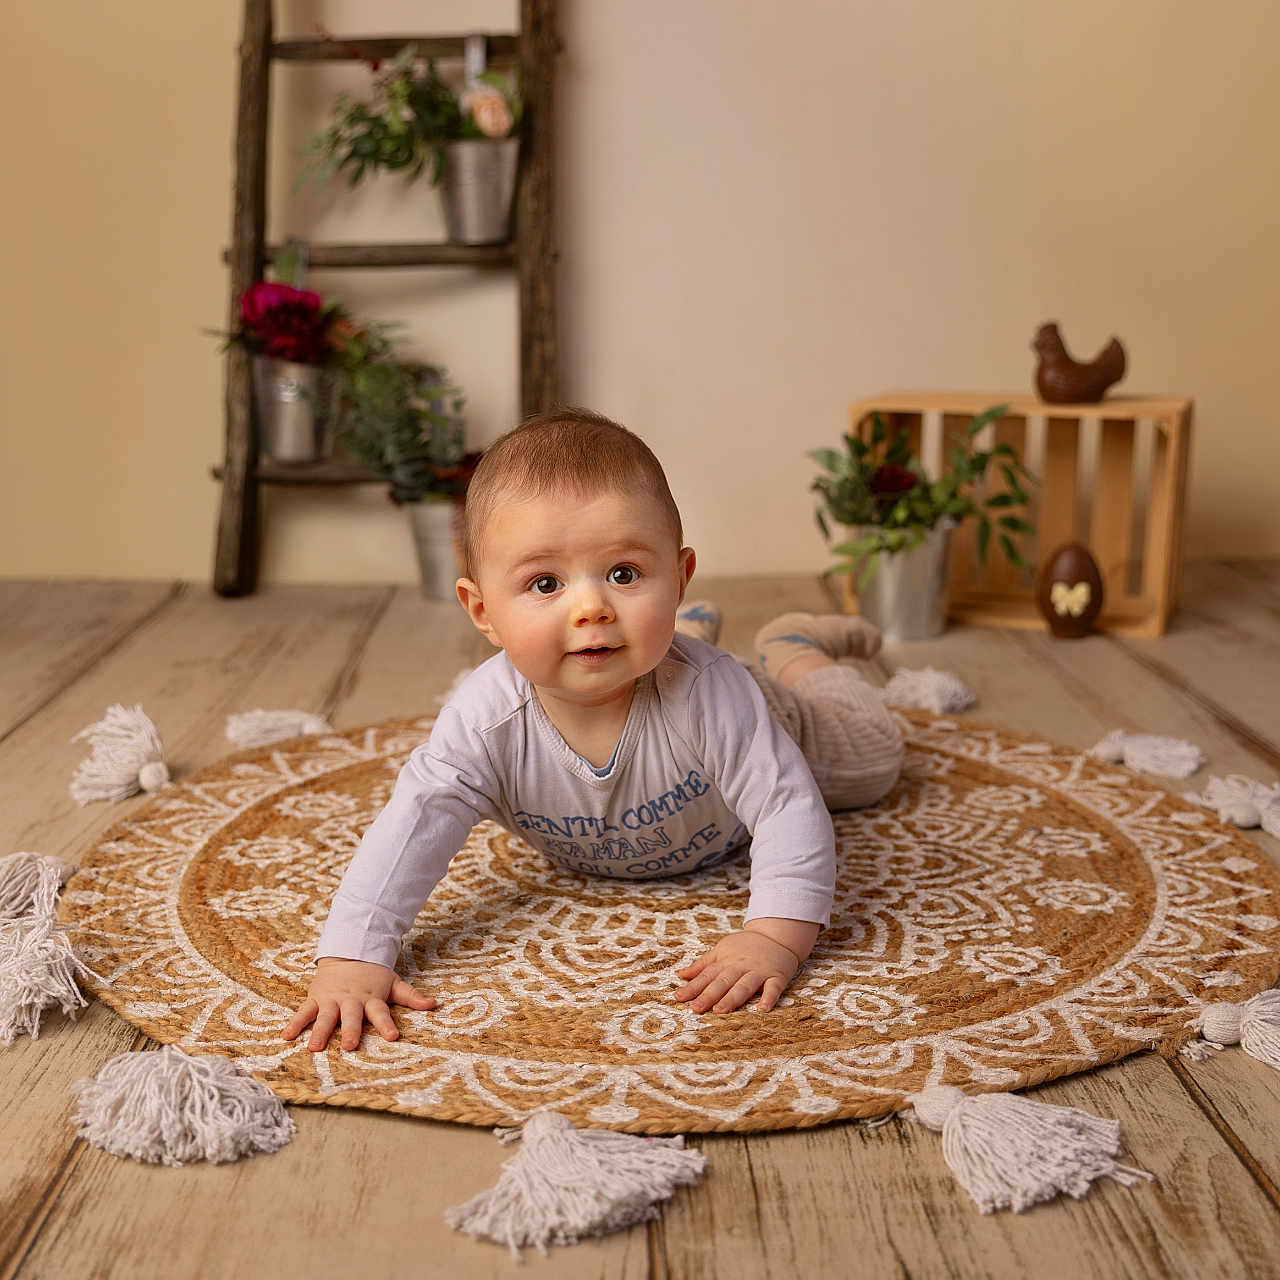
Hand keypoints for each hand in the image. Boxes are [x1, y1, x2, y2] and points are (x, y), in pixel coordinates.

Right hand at [281, 957, 436, 1051]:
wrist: (348, 953)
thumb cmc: (373, 976)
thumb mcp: (394, 983)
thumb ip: (412, 997)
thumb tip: (435, 1005)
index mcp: (371, 998)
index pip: (381, 1013)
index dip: (387, 1024)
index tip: (393, 1037)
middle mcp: (351, 1000)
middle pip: (352, 1016)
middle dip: (351, 1030)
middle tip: (350, 1047)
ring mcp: (332, 999)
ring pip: (326, 1017)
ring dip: (321, 1032)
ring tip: (314, 1048)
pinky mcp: (316, 998)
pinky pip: (304, 1012)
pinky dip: (295, 1023)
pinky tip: (286, 1036)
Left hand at [673, 930, 800, 1013]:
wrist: (776, 934)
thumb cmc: (746, 946)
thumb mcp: (721, 950)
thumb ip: (702, 964)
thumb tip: (681, 974)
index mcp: (726, 961)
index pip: (707, 975)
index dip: (693, 987)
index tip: (679, 998)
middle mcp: (740, 966)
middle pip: (723, 981)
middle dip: (709, 995)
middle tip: (696, 1008)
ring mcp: (759, 971)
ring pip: (744, 985)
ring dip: (732, 998)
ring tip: (720, 1010)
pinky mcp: (777, 976)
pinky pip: (773, 988)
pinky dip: (769, 997)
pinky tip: (763, 1009)